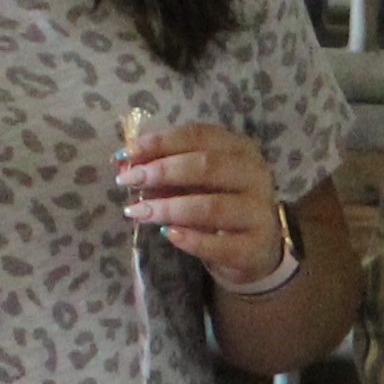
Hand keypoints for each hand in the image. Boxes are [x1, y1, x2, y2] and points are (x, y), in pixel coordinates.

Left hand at [118, 122, 289, 285]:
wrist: (257, 247)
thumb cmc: (221, 203)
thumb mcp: (197, 181)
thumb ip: (167, 169)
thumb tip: (125, 164)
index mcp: (239, 148)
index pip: (198, 136)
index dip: (160, 142)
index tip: (126, 153)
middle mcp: (254, 175)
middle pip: (206, 166)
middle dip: (161, 171)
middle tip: (126, 181)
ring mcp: (258, 212)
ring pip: (210, 207)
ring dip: (168, 208)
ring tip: (137, 211)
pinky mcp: (254, 247)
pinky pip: (218, 244)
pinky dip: (189, 239)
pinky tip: (166, 234)